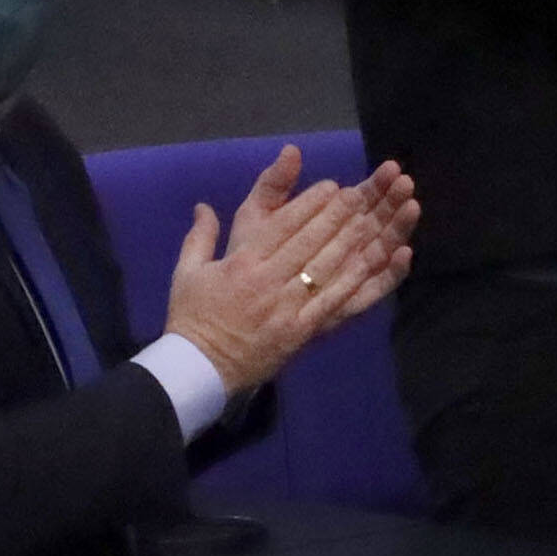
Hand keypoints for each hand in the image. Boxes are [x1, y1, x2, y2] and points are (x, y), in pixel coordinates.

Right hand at [164, 152, 411, 392]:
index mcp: (241, 264)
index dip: (309, 204)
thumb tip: (203, 205)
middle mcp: (266, 281)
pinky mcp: (299, 331)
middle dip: (336, 215)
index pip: (282, 226)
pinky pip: (330, 302)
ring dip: (349, 241)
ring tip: (369, 219)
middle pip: (308, 242)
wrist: (197, 369)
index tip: (332, 186)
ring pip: (323, 267)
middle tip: (358, 194)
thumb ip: (200, 237)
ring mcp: (285, 307)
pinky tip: (368, 264)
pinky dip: (351, 281)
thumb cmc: (193, 318)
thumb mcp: (186, 274)